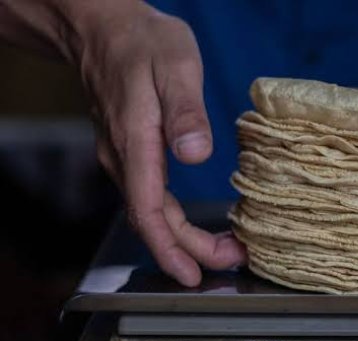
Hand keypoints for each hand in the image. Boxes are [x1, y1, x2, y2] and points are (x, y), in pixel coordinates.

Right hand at [71, 1, 244, 284]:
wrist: (104, 27)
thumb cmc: (142, 42)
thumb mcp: (175, 67)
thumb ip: (186, 112)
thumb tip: (198, 155)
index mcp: (135, 142)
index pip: (149, 210)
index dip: (171, 248)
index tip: (193, 275)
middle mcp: (124, 158)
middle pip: (152, 221)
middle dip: (188, 250)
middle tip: (231, 262)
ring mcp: (124, 157)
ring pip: (151, 212)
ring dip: (184, 238)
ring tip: (224, 248)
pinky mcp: (131, 152)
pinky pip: (151, 197)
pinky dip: (175, 219)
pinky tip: (197, 224)